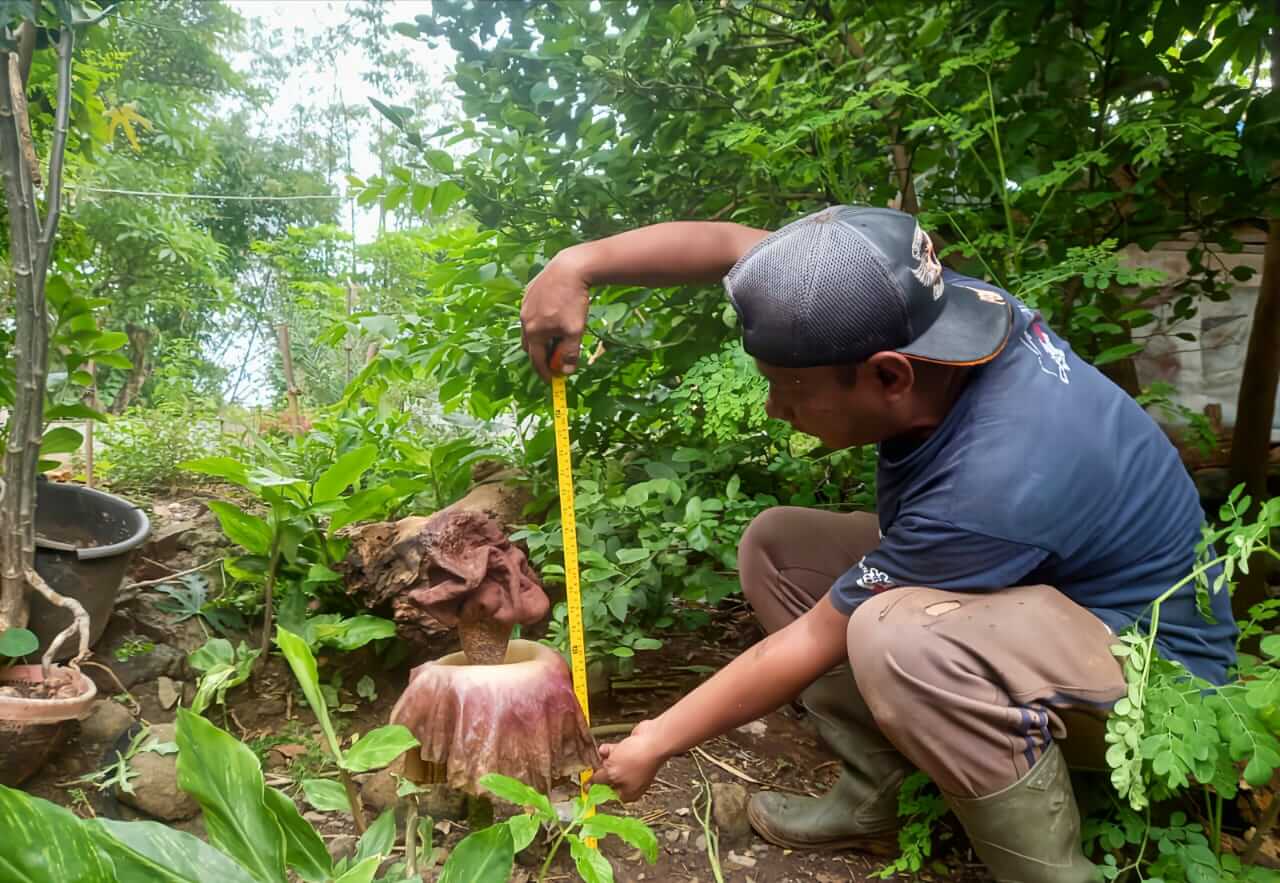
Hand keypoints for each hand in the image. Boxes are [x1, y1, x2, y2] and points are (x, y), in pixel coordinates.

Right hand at [520, 247, 590, 380]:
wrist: (570, 268)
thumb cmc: (573, 301)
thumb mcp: (575, 331)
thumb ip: (569, 353)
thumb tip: (566, 371)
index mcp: (534, 332)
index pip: (536, 360)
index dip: (544, 372)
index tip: (553, 380)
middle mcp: (524, 320)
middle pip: (529, 345)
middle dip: (541, 355)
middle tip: (555, 358)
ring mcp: (525, 305)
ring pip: (530, 328)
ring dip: (540, 337)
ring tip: (556, 336)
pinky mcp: (529, 292)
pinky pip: (531, 313)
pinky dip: (540, 321)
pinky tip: (554, 315)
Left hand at [596, 719, 667, 801]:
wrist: (653, 739)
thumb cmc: (637, 760)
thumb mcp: (612, 773)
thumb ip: (599, 780)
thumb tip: (588, 787)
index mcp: (628, 793)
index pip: (607, 794)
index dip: (596, 789)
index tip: (585, 783)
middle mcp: (630, 782)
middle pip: (608, 778)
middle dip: (600, 771)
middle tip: (592, 766)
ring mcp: (631, 767)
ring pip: (611, 764)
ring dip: (604, 758)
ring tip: (602, 754)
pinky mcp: (630, 753)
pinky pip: (615, 753)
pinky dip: (609, 750)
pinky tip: (607, 747)